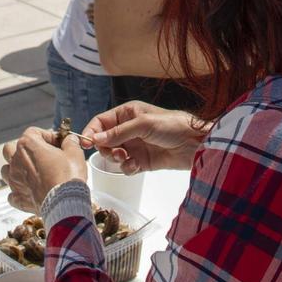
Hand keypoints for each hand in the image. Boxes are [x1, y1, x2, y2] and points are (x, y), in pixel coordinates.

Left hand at [0, 126, 87, 211]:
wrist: (65, 203)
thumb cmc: (68, 175)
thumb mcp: (74, 153)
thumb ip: (70, 142)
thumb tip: (70, 139)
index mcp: (27, 145)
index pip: (33, 132)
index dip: (47, 136)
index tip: (59, 144)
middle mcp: (16, 161)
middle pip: (10, 148)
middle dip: (22, 150)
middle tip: (39, 156)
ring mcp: (14, 180)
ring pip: (6, 170)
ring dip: (16, 170)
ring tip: (32, 174)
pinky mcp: (17, 197)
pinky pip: (12, 193)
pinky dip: (19, 192)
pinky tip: (30, 192)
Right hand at [80, 102, 206, 174]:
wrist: (196, 144)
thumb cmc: (172, 126)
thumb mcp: (143, 124)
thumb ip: (119, 132)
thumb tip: (95, 139)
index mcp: (127, 113)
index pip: (101, 122)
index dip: (92, 131)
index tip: (85, 143)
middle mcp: (129, 129)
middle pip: (104, 141)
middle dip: (106, 148)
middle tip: (115, 152)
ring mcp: (135, 146)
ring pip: (113, 155)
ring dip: (116, 159)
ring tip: (126, 159)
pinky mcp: (142, 161)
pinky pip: (125, 166)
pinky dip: (127, 168)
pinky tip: (135, 166)